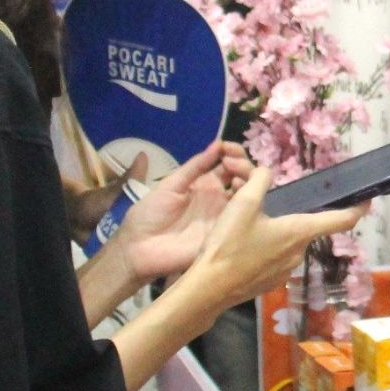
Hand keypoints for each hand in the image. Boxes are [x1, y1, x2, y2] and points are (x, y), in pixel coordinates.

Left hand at [105, 143, 252, 282]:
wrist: (140, 247)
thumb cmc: (150, 214)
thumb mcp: (171, 184)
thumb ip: (195, 166)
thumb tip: (218, 144)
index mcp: (205, 184)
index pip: (228, 164)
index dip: (232, 152)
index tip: (227, 147)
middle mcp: (219, 198)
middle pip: (242, 177)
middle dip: (243, 164)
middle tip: (232, 161)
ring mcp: (225, 216)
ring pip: (249, 195)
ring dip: (249, 180)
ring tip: (237, 174)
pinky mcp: (227, 233)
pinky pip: (244, 218)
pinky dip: (249, 204)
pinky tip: (242, 194)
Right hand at [165, 167, 365, 312]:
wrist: (209, 287)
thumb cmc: (229, 244)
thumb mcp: (242, 204)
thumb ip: (259, 181)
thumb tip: (266, 172)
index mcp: (299, 232)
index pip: (341, 220)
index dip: (357, 208)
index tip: (367, 200)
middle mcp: (299, 252)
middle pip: (307, 227)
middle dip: (293, 213)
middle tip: (267, 203)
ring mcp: (286, 270)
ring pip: (289, 241)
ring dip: (278, 230)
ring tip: (249, 224)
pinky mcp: (272, 281)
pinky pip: (276, 256)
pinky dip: (267, 247)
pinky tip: (244, 244)